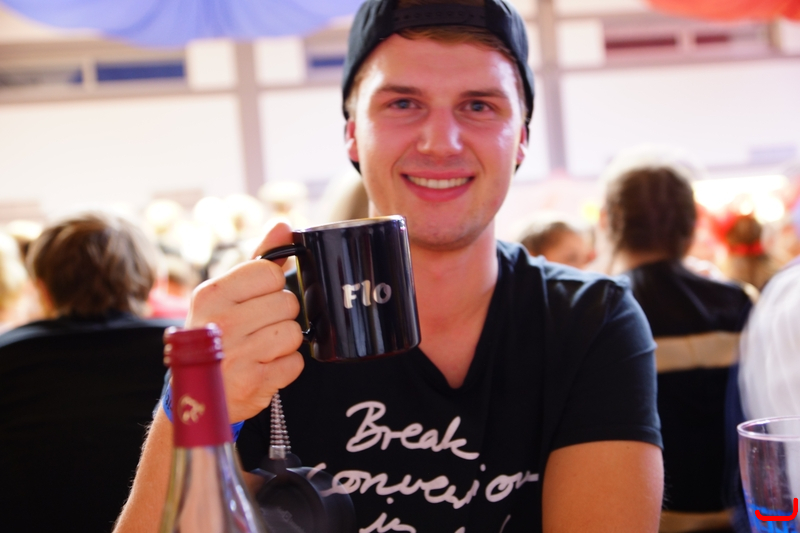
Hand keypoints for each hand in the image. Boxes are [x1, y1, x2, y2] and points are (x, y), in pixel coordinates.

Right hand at [186, 221, 304, 421]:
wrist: (195, 394)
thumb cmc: (216, 335)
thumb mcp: (227, 294)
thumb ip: (259, 260)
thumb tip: (283, 225)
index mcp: (211, 294)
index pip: (270, 273)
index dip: (272, 286)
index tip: (259, 298)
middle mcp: (221, 322)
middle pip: (287, 303)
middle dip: (281, 316)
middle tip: (259, 328)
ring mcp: (237, 355)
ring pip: (294, 332)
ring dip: (285, 342)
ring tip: (262, 348)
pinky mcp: (253, 384)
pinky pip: (295, 363)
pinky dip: (285, 367)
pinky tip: (264, 367)